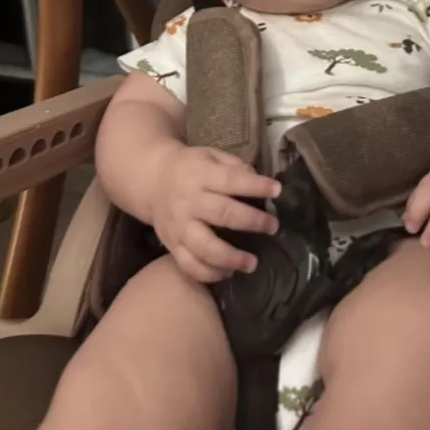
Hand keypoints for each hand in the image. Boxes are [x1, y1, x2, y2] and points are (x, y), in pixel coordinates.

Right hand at [151, 142, 280, 282]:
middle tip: (273, 227)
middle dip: (251, 221)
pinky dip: (209, 274)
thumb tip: (260, 182)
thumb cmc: (190, 168)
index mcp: (199, 174)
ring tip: (252, 263)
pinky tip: (228, 273)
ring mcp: (179, 226)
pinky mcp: (172, 245)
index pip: (231, 180)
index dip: (255, 186)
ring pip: (204, 247)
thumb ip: (234, 167)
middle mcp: (188, 201)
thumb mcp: (210, 155)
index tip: (277, 191)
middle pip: (222, 214)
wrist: (152, 181)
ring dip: (230, 258)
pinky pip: (189, 265)